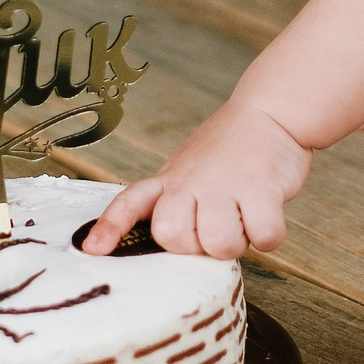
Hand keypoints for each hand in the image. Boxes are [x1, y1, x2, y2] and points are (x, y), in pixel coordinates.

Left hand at [82, 100, 312, 259]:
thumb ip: (175, 202)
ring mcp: (224, 183)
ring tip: (244, 217)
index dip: (111, 227)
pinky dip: (269, 235)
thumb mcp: (188, 168)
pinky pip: (263, 237)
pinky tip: (267, 213)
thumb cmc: (230, 151)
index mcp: (170, 179)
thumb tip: (172, 242)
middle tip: (216, 226)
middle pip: (172, 237)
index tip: (93, 250)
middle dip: (197, 246)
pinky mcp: (261, 188)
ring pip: (219, 245)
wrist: (270, 113)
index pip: (129, 202)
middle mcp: (190, 181)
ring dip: (238, 242)